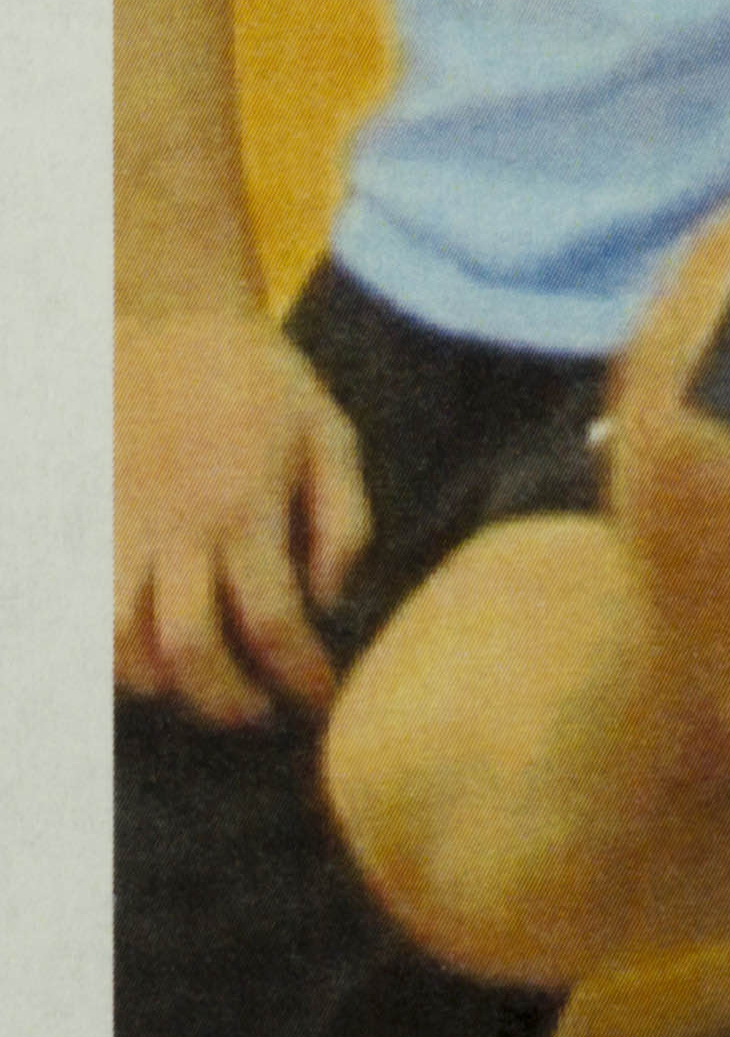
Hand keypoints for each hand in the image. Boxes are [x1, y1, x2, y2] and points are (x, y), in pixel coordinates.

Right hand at [116, 307, 367, 724]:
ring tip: (202, 695)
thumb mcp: (328, 430)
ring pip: (122, 648)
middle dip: (228, 703)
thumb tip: (335, 600)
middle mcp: (176, 533)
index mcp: (246, 509)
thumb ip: (343, 518)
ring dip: (163, 689)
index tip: (322, 701)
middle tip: (261, 716)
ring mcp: (116, 533)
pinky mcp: (79, 527)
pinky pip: (80, 616)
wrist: (162, 320)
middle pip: (192, 653)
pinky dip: (106, 657)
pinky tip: (142, 665)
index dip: (300, 677)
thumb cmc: (257, 378)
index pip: (274, 625)